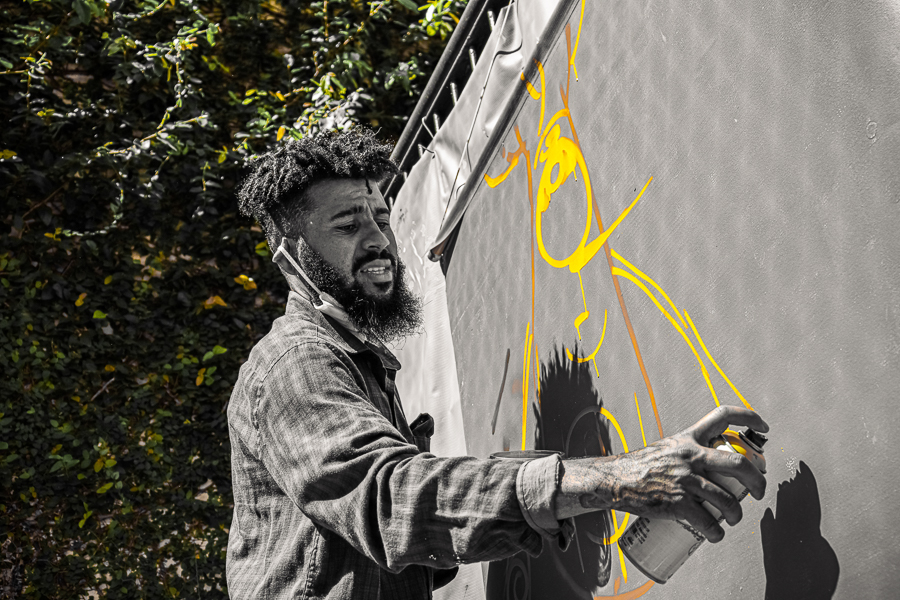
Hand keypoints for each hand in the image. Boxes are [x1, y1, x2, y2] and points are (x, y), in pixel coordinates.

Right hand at [556, 405, 768, 542]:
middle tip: (759, 491)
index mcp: (689, 438)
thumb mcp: (668, 448)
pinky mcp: (679, 503)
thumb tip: (715, 469)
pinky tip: (715, 535)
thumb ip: (689, 453)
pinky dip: (716, 534)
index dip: (748, 417)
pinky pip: (708, 523)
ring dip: (736, 515)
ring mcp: (686, 480)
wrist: (615, 480)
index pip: (723, 416)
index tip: (763, 427)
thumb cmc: (640, 466)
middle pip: (739, 464)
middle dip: (758, 481)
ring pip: (728, 501)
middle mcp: (691, 456)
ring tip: (733, 518)